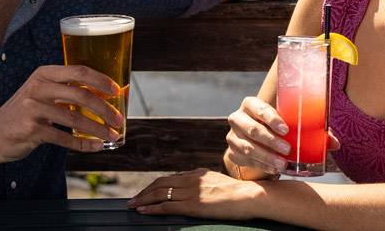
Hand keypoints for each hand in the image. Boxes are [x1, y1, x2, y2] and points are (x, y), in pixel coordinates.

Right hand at [0, 65, 124, 163]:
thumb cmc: (20, 115)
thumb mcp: (39, 94)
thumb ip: (63, 92)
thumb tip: (101, 97)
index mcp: (43, 74)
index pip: (79, 71)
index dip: (101, 80)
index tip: (118, 90)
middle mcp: (38, 87)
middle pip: (81, 94)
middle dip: (105, 108)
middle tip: (119, 119)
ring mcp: (33, 108)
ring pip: (75, 118)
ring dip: (98, 129)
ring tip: (111, 136)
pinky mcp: (31, 130)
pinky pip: (64, 138)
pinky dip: (82, 144)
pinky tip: (94, 147)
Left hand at [127, 168, 264, 219]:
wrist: (251, 196)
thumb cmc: (242, 194)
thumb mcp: (220, 183)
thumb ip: (207, 185)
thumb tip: (201, 192)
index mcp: (198, 174)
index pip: (171, 178)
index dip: (156, 185)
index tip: (148, 191)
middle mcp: (191, 180)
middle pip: (161, 183)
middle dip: (145, 191)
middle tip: (133, 199)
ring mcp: (191, 192)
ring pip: (160, 194)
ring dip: (143, 199)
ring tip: (133, 205)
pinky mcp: (193, 205)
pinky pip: (166, 206)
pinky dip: (152, 208)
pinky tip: (143, 210)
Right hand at [224, 96, 339, 178]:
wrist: (254, 141)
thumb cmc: (276, 129)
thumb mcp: (289, 125)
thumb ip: (312, 130)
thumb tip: (335, 143)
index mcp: (251, 105)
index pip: (257, 107)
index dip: (270, 117)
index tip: (286, 129)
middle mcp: (238, 118)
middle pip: (252, 128)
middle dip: (271, 140)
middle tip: (288, 149)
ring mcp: (233, 137)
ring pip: (247, 147)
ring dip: (266, 156)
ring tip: (282, 164)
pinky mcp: (232, 153)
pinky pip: (245, 161)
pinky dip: (261, 166)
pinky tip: (273, 170)